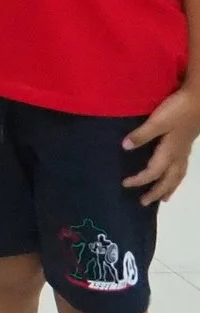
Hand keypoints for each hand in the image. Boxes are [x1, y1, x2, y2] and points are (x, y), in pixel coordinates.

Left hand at [124, 86, 199, 204]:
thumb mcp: (158, 121)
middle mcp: (179, 155)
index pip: (153, 172)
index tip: (125, 185)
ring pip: (179, 175)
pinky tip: (175, 173)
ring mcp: (185, 150)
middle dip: (157, 192)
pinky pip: (182, 167)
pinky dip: (177, 176)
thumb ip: (142, 134)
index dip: (139, 180)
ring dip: (170, 187)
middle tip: (145, 203)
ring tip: (164, 197)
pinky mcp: (188, 143)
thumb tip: (125, 148)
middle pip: (169, 179)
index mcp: (170, 151)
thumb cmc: (178, 109)